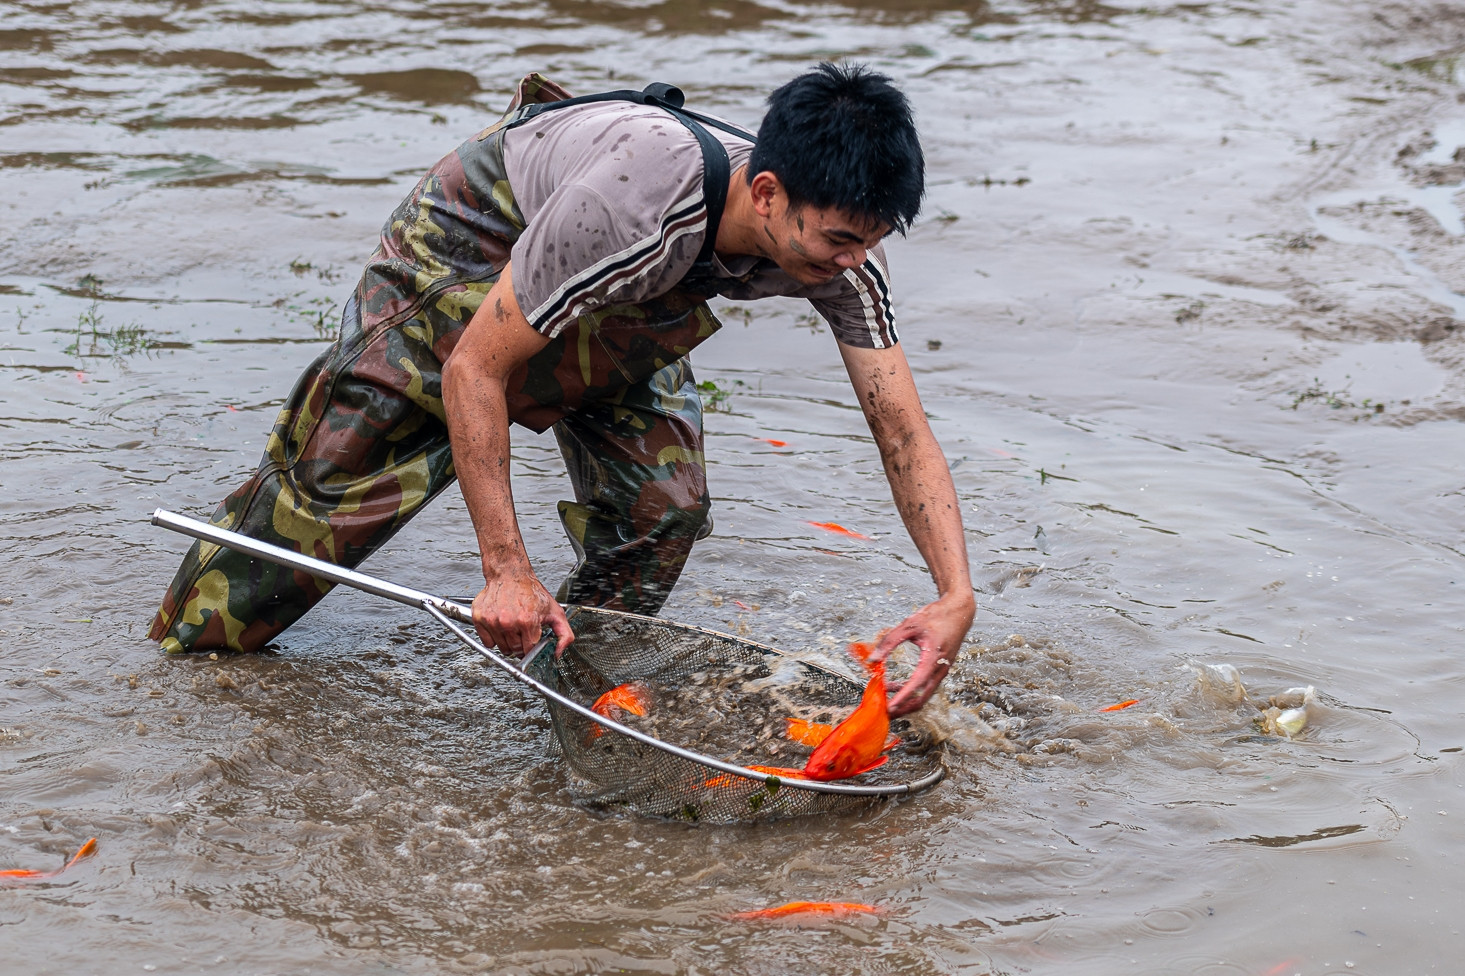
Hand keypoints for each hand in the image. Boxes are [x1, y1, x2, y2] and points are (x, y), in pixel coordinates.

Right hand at [471, 573, 573, 658]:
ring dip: (508, 642)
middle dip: (521, 645)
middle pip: (515, 651)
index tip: (531, 641)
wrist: (509, 574)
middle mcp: (508, 622)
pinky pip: (487, 643)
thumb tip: (559, 653)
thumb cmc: (530, 591)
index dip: (532, 648)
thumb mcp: (555, 611)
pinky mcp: (480, 618)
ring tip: (512, 627)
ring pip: (501, 648)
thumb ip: (564, 634)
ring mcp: (492, 621)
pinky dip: (494, 638)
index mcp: (527, 621)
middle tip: (523, 632)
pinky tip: (500, 627)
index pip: (529, 650)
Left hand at [870, 592, 975, 716]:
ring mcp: (942, 670)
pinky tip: (896, 685)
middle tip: (886, 713)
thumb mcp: (909, 625)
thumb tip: (873, 659)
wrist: (959, 611)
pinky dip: (912, 691)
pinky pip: (926, 687)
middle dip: (904, 708)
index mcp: (934, 658)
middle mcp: (940, 668)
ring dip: (907, 700)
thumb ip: (889, 642)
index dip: (903, 696)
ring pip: (925, 695)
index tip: (890, 706)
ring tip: (887, 700)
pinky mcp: (941, 669)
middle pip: (923, 697)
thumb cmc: (936, 616)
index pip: (917, 683)